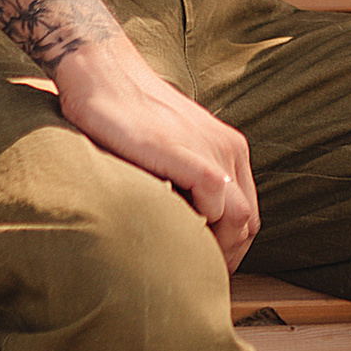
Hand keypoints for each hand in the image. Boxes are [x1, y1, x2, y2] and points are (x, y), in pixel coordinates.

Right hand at [55, 32, 260, 270]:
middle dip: (226, 256)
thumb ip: (180, 179)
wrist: (102, 74)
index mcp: (227, 149)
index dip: (229, 247)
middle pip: (248, 221)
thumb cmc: (123, 114)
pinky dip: (201, 226)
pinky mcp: (189, 153)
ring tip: (186, 264)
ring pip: (239, 218)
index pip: (247, 214)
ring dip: (217, 248)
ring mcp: (212, 150)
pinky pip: (217, 202)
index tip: (203, 266)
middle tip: (195, 276)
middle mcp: (229, 149)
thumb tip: (179, 221)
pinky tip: (174, 234)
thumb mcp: (165, 150)